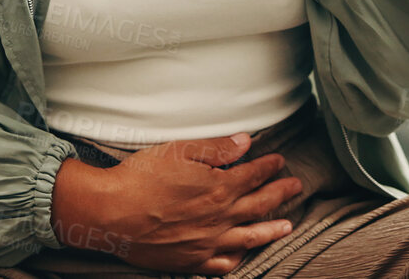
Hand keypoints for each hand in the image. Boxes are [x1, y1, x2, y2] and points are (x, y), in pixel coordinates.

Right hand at [50, 131, 304, 274]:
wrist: (111, 213)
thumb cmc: (142, 177)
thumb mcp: (179, 151)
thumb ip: (216, 148)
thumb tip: (246, 143)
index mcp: (219, 187)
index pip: (254, 175)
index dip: (269, 166)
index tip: (279, 160)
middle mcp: (220, 218)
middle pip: (259, 205)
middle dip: (280, 194)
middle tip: (296, 187)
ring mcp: (207, 243)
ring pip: (249, 237)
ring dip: (272, 230)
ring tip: (288, 226)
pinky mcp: (191, 262)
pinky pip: (222, 265)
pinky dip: (236, 260)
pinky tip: (241, 255)